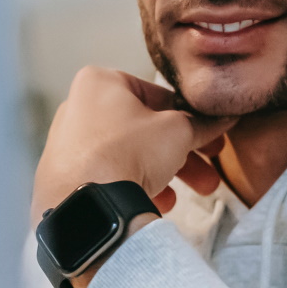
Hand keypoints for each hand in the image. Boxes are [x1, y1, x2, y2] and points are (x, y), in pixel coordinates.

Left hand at [32, 66, 234, 229]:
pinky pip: (109, 176)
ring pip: (129, 154)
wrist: (88, 204)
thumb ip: (200, 124)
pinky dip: (136, 186)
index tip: (209, 133)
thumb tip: (221, 119)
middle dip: (183, 152)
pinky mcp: (65, 176)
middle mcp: (78, 107)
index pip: (157, 95)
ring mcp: (69, 144)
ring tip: (196, 191)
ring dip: (166, 172)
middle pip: (144, 129)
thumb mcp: (177, 131)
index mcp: (100, 83)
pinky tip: (161, 202)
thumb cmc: (127, 153)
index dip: (190, 116)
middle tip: (209, 168)